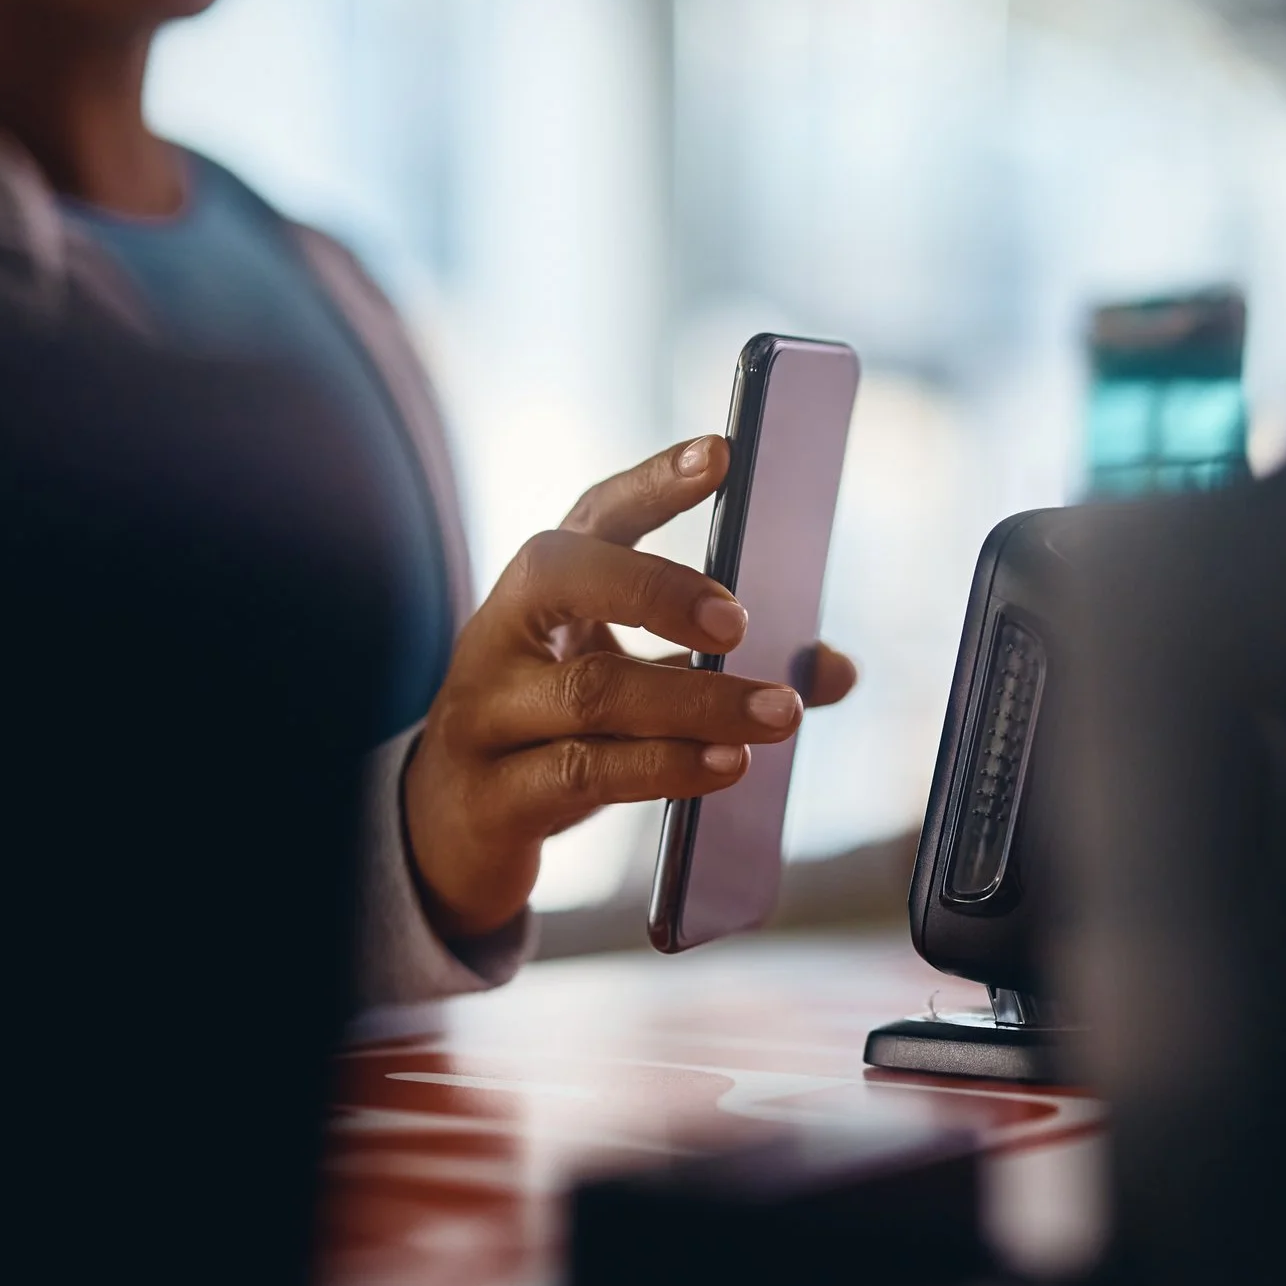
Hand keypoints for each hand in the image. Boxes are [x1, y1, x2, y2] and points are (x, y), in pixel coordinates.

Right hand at [403, 435, 858, 939]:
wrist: (452, 831)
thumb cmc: (556, 738)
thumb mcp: (629, 691)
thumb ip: (724, 674)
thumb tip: (832, 671)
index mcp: (542, 593)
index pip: (595, 516)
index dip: (653, 483)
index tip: (722, 454)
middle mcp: (501, 635)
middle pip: (561, 575)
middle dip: (656, 586)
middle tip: (741, 620)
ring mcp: (486, 714)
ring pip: (591, 692)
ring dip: (697, 704)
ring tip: (778, 714)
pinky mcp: (492, 795)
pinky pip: (582, 773)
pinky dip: (665, 767)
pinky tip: (725, 766)